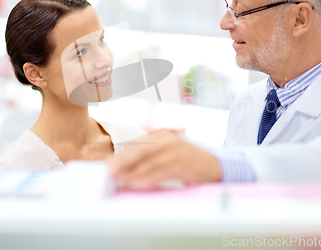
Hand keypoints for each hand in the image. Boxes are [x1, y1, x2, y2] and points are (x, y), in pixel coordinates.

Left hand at [106, 129, 220, 189]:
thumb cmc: (185, 159)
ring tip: (121, 181)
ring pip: (151, 163)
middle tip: (110, 172)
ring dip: (134, 173)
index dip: (122, 154)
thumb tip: (123, 165)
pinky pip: (162, 173)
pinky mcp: (184, 165)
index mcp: (162, 135)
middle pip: (142, 151)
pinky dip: (148, 179)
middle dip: (124, 162)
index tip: (108, 164)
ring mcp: (177, 152)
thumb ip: (149, 154)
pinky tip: (138, 184)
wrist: (212, 164)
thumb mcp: (167, 150)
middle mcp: (169, 140)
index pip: (138, 144)